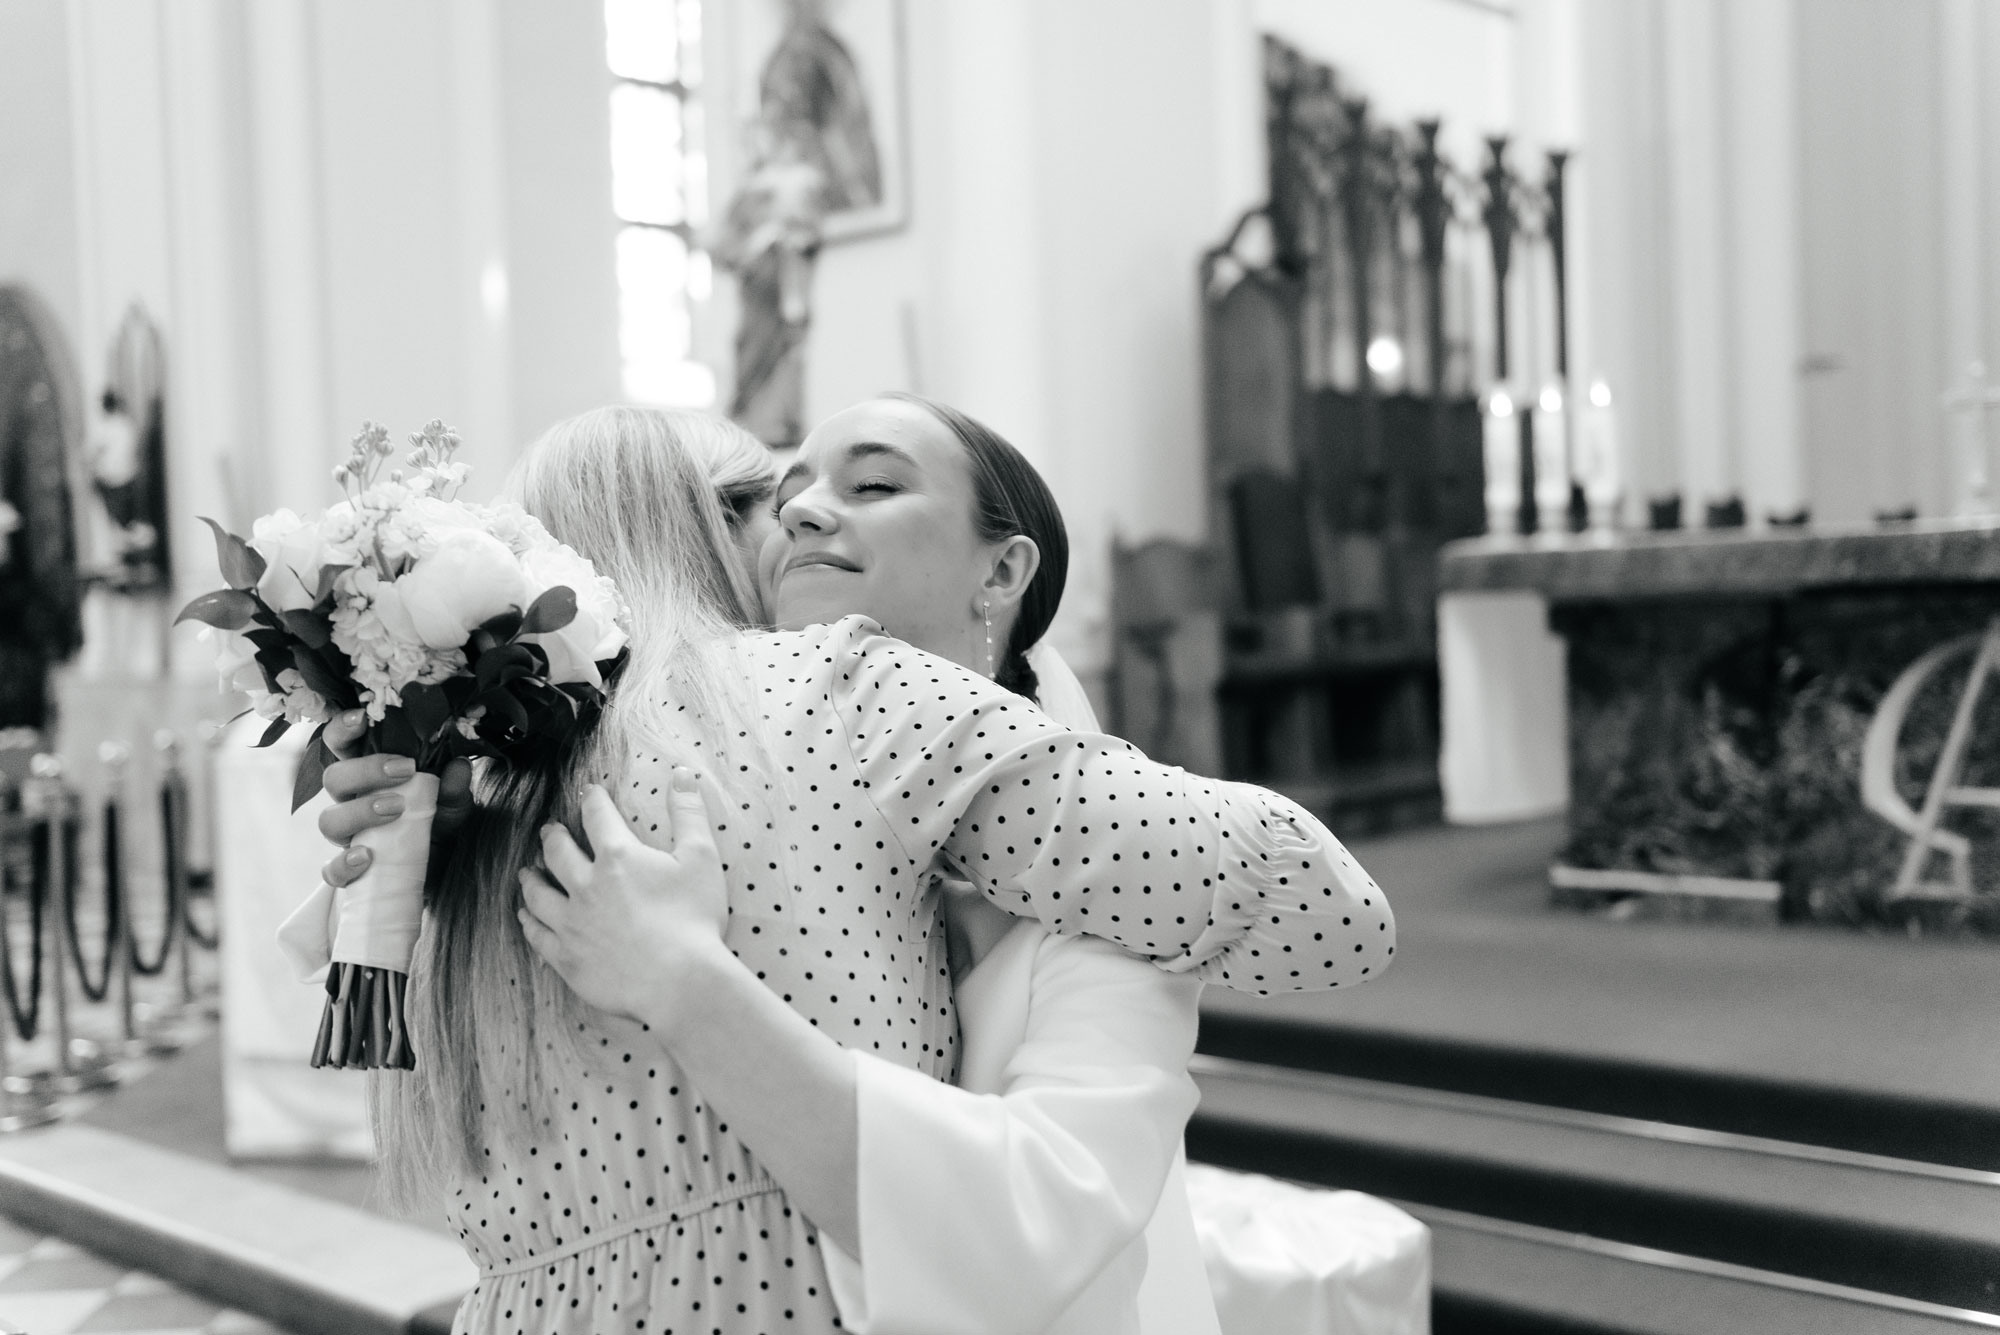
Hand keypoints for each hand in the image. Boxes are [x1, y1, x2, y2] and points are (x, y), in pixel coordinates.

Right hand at [316, 709, 472, 884]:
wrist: (440, 867)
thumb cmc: (437, 822)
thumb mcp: (453, 801)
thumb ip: (453, 786)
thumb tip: (457, 766)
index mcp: (369, 775)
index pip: (341, 743)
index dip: (343, 727)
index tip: (363, 718)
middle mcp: (351, 801)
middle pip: (333, 777)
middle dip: (365, 770)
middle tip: (405, 771)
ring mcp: (347, 836)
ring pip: (329, 820)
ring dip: (360, 811)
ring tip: (397, 809)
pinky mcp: (349, 870)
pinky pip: (332, 869)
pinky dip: (345, 864)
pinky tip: (367, 858)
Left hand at [516, 770, 728, 1025]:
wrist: (679, 981)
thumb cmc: (694, 919)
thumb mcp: (700, 858)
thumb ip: (689, 813)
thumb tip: (681, 773)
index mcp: (618, 858)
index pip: (599, 818)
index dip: (593, 800)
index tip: (588, 792)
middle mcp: (586, 886)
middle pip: (558, 853)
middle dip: (553, 836)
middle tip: (549, 829)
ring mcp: (572, 923)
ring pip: (539, 894)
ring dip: (531, 878)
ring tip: (527, 870)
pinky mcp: (567, 958)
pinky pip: (538, 935)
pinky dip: (529, 922)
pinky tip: (525, 916)